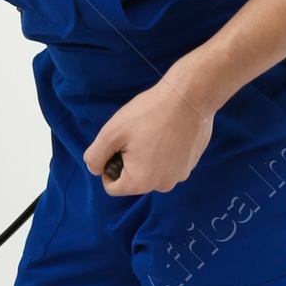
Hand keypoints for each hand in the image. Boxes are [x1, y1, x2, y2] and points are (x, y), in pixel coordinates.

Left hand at [85, 76, 213, 195]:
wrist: (190, 97)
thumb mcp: (111, 133)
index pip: (112, 188)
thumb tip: (95, 169)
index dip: (107, 168)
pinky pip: (168, 165)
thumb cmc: (148, 114)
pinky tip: (166, 133)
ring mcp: (180, 175)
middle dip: (128, 162)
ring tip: (151, 133)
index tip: (115, 147)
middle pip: (133, 180)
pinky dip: (164, 153)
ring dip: (146, 158)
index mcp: (141, 182)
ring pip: (151, 172)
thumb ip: (95, 156)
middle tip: (134, 137)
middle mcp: (163, 185)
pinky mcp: (190, 164)